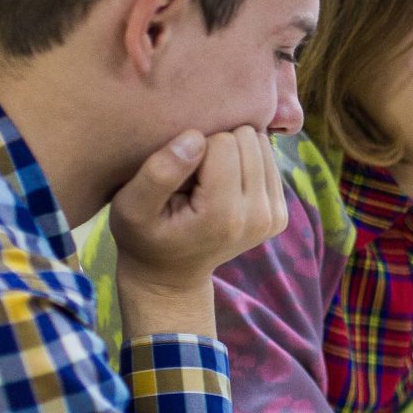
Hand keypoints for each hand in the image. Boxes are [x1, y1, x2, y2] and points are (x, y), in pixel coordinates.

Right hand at [110, 127, 288, 333]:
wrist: (171, 274)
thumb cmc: (145, 235)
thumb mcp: (131, 207)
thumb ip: (159, 172)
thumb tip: (195, 137)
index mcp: (223, 215)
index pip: (223, 142)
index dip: (195, 149)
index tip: (180, 176)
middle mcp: (258, 216)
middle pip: (247, 139)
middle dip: (217, 148)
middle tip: (194, 178)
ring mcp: (274, 216)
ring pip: (261, 144)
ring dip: (233, 153)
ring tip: (207, 181)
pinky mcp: (281, 213)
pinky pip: (268, 159)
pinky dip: (245, 163)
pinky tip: (223, 185)